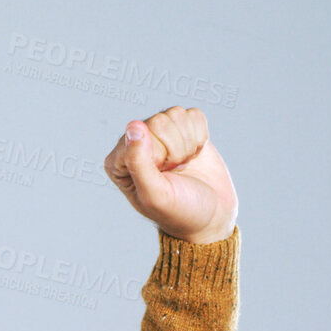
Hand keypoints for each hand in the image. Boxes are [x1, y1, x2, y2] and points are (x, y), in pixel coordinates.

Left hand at [104, 105, 237, 244]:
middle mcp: (135, 144)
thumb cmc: (179, 211)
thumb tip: (133, 125)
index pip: (141, 132)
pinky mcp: (182, 130)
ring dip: (188, 143)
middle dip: (176, 149)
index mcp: (119, 160)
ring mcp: (159, 135)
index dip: (160, 154)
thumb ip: (138, 162)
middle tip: (175, 171)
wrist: (212, 216)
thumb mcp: (155, 193)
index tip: (163, 175)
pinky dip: (200, 136)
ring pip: (176, 114)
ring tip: (183, 164)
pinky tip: (194, 155)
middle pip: (159, 121)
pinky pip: (193, 115)